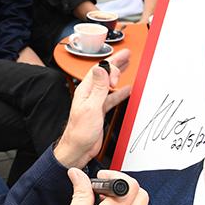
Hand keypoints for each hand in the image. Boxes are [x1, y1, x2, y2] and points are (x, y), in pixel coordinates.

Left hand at [53, 48, 131, 168]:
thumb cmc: (79, 131)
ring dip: (118, 75)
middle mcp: (89, 94)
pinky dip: (120, 93)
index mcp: (85, 90)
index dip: (112, 62)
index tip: (123, 58)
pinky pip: (111, 98)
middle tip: (127, 56)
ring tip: (126, 66)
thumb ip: (98, 88)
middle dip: (116, 63)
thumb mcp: (91, 107)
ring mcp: (95, 102)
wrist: (78, 148)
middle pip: (104, 74)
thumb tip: (100, 69)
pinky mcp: (99, 111)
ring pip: (109, 84)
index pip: (99, 70)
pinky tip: (126, 90)